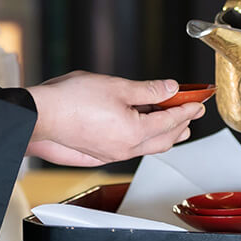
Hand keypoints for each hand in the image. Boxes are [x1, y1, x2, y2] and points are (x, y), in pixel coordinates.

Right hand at [26, 72, 203, 165]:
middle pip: (164, 140)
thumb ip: (148, 90)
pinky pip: (133, 147)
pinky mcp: (100, 152)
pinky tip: (144, 127)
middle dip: (182, 125)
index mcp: (134, 133)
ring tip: (176, 124)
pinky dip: (147, 137)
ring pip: (149, 146)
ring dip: (166, 133)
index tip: (199, 102)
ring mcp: (112, 153)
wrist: (41, 115)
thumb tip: (170, 88)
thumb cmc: (72, 100)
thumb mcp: (117, 87)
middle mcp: (125, 149)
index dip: (188, 109)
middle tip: (193, 112)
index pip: (171, 121)